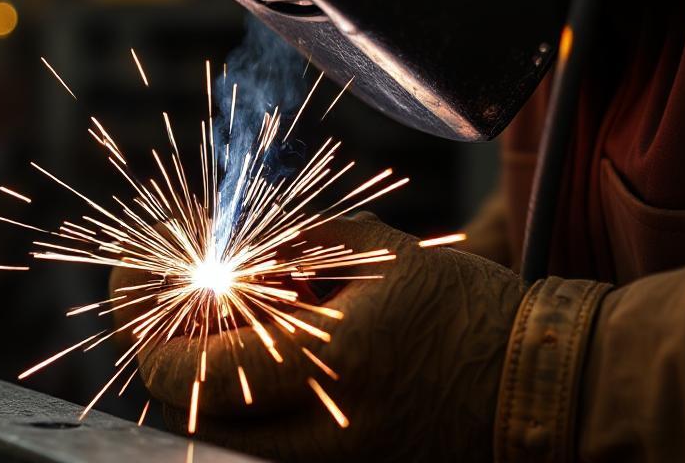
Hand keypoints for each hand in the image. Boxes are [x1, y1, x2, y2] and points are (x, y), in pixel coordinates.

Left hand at [110, 214, 523, 460]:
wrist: (543, 389)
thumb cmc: (466, 310)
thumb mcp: (379, 255)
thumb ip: (293, 245)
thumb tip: (225, 242)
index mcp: (330, 363)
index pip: (194, 374)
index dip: (150, 337)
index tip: (141, 300)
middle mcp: (323, 432)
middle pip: (194, 416)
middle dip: (169, 362)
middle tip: (169, 317)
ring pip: (224, 438)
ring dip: (205, 387)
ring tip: (216, 336)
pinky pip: (266, 450)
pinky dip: (244, 411)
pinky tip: (259, 366)